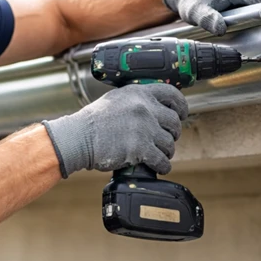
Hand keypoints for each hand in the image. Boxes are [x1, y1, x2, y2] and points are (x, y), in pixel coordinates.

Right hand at [42, 84, 188, 177]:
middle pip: (174, 122)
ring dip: (166, 151)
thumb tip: (155, 108)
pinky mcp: (141, 148)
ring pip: (169, 143)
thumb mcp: (116, 99)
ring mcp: (144, 128)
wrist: (79, 137)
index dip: (181, 106)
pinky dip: (163, 165)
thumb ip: (136, 100)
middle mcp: (145, 108)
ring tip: (159, 154)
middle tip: (166, 139)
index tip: (182, 114)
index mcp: (140, 93)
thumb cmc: (93, 121)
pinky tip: (160, 166)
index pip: (172, 94)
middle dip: (173, 133)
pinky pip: (162, 160)